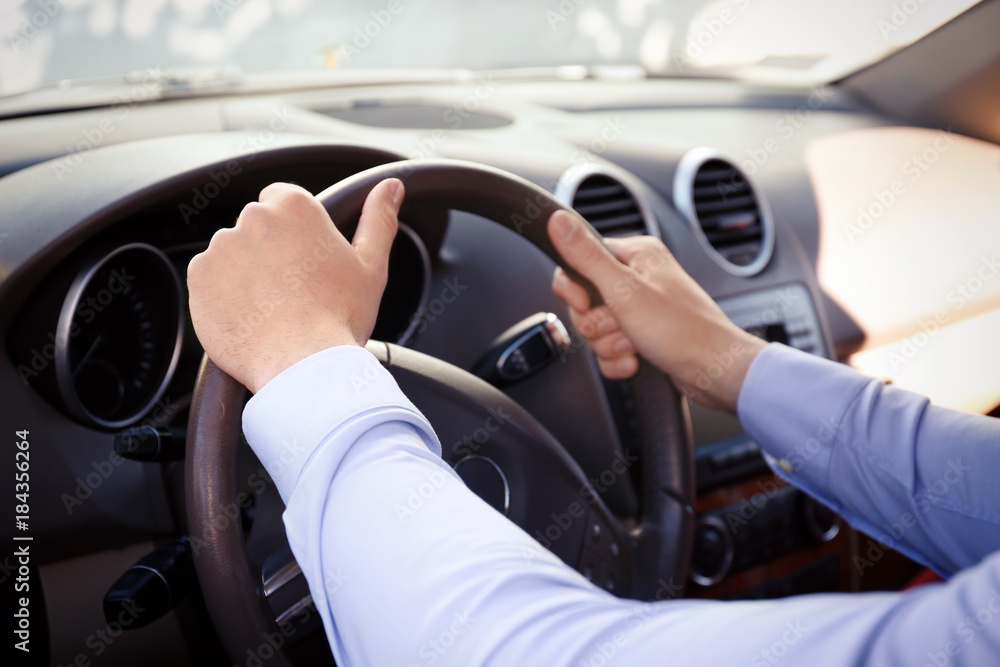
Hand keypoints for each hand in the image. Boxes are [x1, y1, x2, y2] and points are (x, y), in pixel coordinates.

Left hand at [187, 179, 403, 392]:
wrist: (304, 365)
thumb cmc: (340, 317)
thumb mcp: (370, 265)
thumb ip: (379, 219)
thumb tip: (391, 187)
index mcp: (295, 207)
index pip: (281, 199)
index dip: (293, 231)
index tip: (303, 259)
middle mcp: (254, 218)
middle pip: (257, 227)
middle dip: (269, 252)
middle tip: (292, 290)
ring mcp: (222, 247)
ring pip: (233, 255)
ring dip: (245, 274)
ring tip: (272, 309)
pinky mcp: (200, 278)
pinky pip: (210, 280)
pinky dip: (224, 295)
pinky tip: (251, 317)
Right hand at [547, 210, 765, 411]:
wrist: (714, 372)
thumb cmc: (682, 331)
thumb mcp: (624, 290)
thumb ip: (586, 256)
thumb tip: (557, 221)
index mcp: (635, 255)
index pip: (578, 262)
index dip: (574, 290)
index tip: (586, 303)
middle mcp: (638, 278)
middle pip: (584, 300)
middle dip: (597, 324)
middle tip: (621, 327)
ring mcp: (640, 309)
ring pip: (595, 328)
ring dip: (609, 344)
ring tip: (635, 344)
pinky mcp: (642, 335)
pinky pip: (609, 348)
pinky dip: (618, 359)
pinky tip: (635, 360)